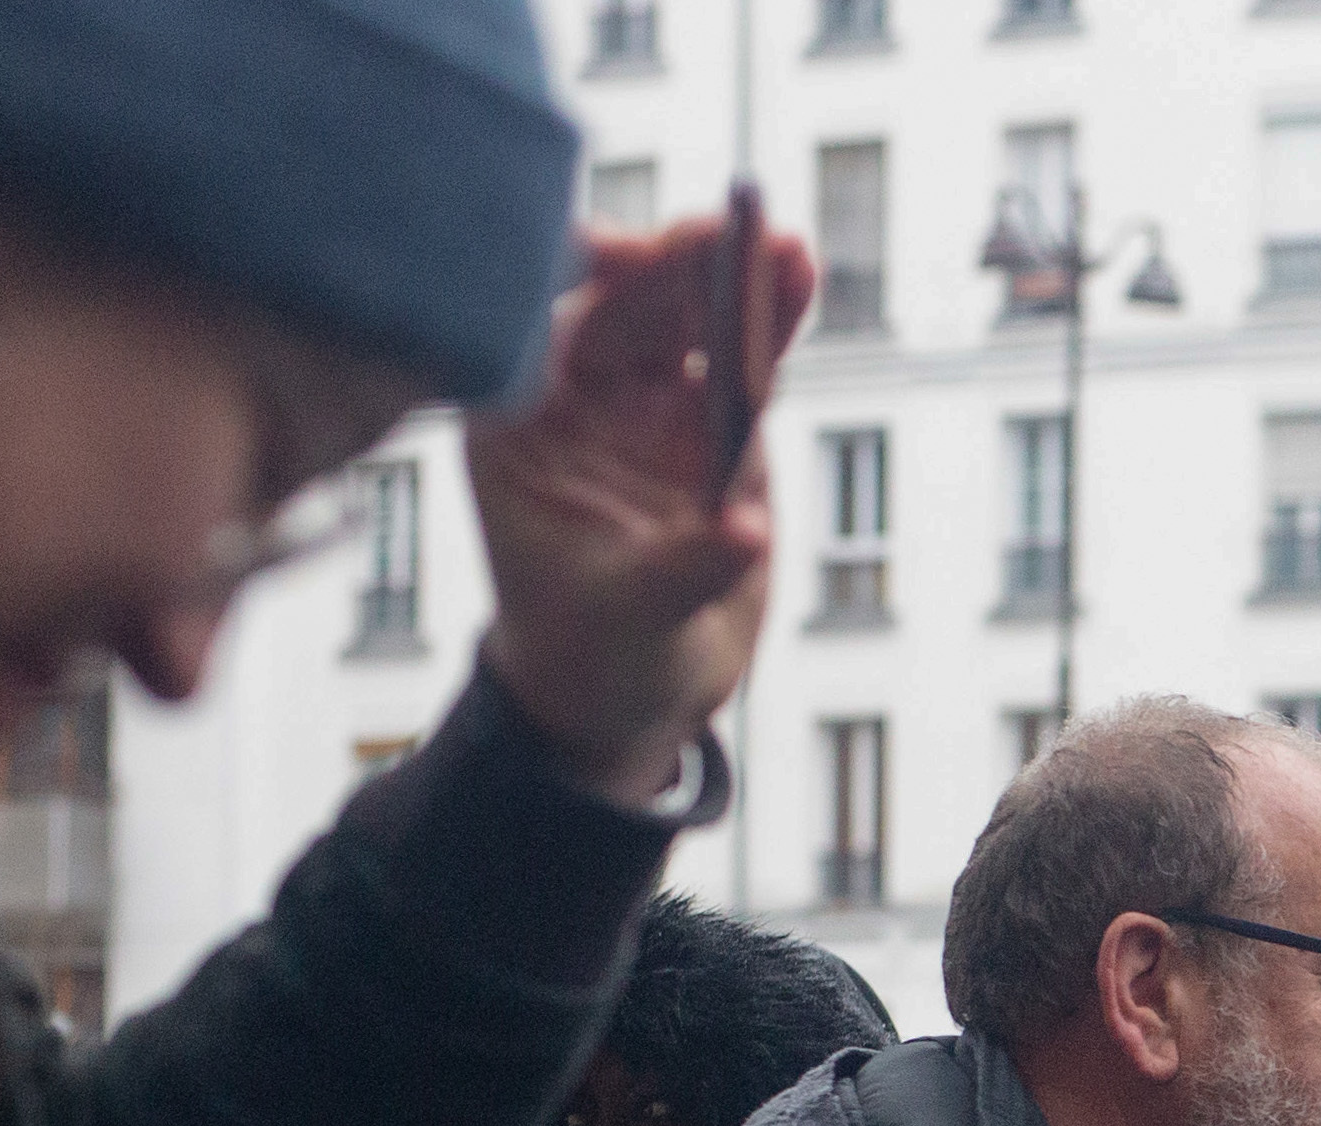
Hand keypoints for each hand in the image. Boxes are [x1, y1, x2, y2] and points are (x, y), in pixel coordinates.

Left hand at [471, 217, 816, 808]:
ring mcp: (645, 408)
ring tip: (789, 248)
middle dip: (681, 268)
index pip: (542, 328)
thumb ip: (683, 570)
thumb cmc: (590, 656)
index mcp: (520, 427)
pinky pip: (739, 361)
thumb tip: (740, 534)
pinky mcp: (707, 428)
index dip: (586, 282)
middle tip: (736, 234)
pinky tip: (800, 280)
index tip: (631, 257)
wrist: (626, 694)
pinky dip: (769, 322)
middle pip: (627, 308)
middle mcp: (577, 402)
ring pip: (688, 322)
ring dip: (736, 280)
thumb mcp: (628, 619)